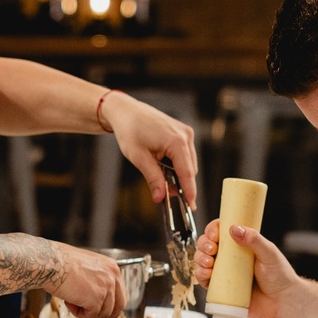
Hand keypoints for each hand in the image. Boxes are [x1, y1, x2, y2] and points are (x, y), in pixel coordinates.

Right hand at [47, 243, 126, 317]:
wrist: (52, 263)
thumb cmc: (61, 263)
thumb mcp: (86, 267)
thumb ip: (96, 281)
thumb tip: (96, 299)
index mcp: (111, 267)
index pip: (120, 293)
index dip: (114, 308)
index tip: (110, 317)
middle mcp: (112, 276)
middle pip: (118, 306)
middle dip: (106, 316)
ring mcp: (106, 287)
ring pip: (104, 313)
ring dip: (87, 312)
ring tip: (72, 302)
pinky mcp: (97, 299)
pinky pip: (91, 315)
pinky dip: (78, 313)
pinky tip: (70, 302)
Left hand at [100, 91, 198, 208]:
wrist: (126, 111)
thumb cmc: (129, 130)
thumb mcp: (138, 157)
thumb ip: (152, 178)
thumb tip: (160, 197)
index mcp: (177, 141)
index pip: (187, 173)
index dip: (190, 191)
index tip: (191, 206)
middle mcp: (185, 135)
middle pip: (190, 169)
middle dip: (181, 184)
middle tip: (166, 195)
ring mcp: (185, 132)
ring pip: (188, 162)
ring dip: (178, 173)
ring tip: (161, 179)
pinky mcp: (182, 132)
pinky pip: (184, 154)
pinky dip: (177, 163)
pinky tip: (164, 165)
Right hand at [192, 218, 299, 317]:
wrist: (283, 302)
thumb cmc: (280, 276)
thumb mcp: (269, 253)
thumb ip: (254, 240)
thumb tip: (235, 228)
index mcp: (240, 244)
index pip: (221, 231)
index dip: (213, 230)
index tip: (215, 234)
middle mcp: (230, 257)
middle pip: (207, 245)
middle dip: (203, 244)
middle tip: (212, 249)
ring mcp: (224, 273)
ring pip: (202, 261)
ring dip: (199, 259)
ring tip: (209, 263)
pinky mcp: (221, 289)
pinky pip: (204, 281)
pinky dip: (200, 275)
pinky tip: (206, 274)